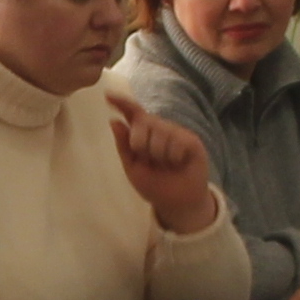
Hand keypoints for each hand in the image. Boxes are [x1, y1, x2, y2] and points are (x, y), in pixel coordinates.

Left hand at [105, 94, 224, 227]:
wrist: (177, 203)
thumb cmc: (155, 185)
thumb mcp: (133, 168)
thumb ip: (123, 146)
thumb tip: (114, 121)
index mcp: (144, 134)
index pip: (133, 114)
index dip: (122, 103)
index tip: (108, 95)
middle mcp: (160, 129)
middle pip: (144, 122)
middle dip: (141, 144)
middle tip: (150, 161)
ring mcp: (177, 133)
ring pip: (160, 133)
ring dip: (159, 155)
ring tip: (166, 165)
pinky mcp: (191, 141)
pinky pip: (176, 143)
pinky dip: (173, 158)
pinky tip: (178, 164)